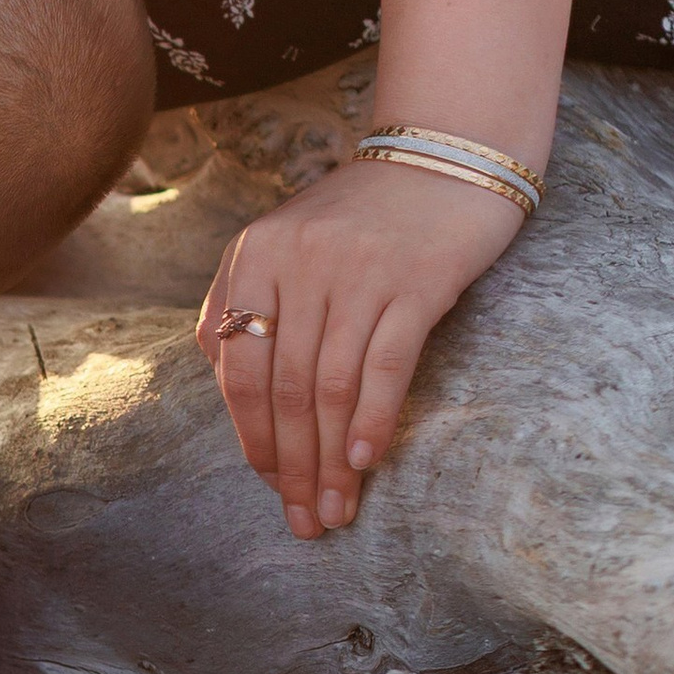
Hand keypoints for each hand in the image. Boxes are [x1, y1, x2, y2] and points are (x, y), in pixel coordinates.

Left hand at [196, 152, 521, 537]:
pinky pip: (385, 364)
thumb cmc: (364, 215)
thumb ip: (246, 303)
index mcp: (254, 257)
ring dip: (330, 460)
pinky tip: (365, 462)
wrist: (449, 153)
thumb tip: (225, 384)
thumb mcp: (286, 245)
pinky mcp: (415, 279)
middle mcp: (297, 262)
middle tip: (306, 520)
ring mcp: (356, 270)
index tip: (272, 487)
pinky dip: (372, 420)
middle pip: (283, 388)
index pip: (239, 370)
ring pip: (330, 386)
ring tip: (338, 509)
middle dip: (292, 465)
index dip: (253, 439)